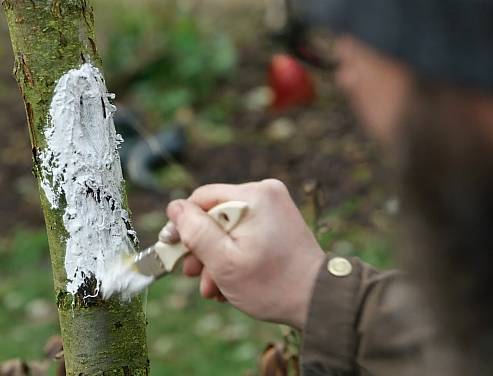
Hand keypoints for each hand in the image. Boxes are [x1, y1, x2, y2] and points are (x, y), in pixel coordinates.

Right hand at [162, 179, 324, 330]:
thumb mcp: (223, 261)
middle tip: (193, 275)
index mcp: (254, 195)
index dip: (183, 224)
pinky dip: (235, 253)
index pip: (202, 198)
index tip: (172, 250)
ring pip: (229, 227)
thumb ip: (195, 231)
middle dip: (202, 248)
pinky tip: (230, 281)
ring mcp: (275, 206)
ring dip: (217, 257)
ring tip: (213, 288)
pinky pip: (246, 231)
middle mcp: (266, 193)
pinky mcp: (280, 220)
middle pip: (216, 214)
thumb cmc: (271, 284)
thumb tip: (174, 207)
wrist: (319, 300)